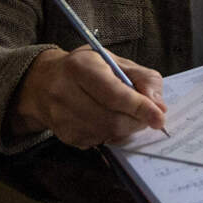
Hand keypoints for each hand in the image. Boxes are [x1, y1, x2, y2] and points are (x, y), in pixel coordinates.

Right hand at [10, 47, 166, 146]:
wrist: (43, 83)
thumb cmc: (85, 68)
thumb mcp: (114, 60)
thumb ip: (141, 78)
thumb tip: (159, 106)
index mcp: (79, 67)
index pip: (113, 93)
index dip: (139, 107)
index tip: (159, 117)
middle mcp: (65, 93)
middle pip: (112, 120)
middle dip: (137, 121)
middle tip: (148, 116)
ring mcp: (62, 118)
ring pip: (108, 134)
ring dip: (127, 129)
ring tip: (127, 115)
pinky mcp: (65, 136)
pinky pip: (100, 142)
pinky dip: (113, 135)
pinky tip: (108, 120)